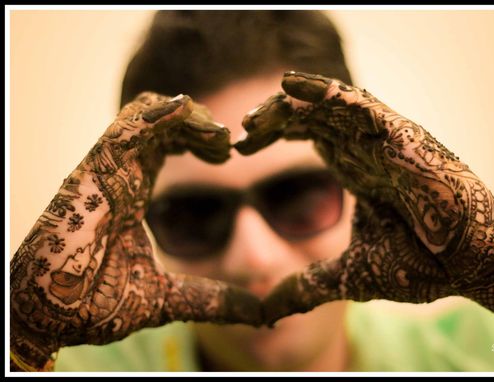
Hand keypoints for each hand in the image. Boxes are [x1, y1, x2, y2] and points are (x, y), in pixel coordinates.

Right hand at [10, 93, 260, 370]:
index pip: (164, 145)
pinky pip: (130, 125)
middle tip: (225, 142)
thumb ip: (212, 297)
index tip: (226, 154)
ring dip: (188, 116)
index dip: (198, 140)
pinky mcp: (96, 171)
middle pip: (160, 123)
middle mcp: (121, 174)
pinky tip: (194, 119)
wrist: (53, 319)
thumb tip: (259, 312)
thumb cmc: (97, 305)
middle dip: (198, 124)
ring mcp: (107, 170)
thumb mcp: (171, 297)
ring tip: (217, 137)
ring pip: (148, 114)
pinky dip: (164, 114)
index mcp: (133, 192)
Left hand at [235, 72, 493, 354]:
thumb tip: (268, 309)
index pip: (306, 136)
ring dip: (291, 105)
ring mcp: (384, 140)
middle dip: (274, 119)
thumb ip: (309, 285)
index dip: (272, 135)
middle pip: (311, 117)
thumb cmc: (422, 265)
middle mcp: (365, 148)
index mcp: (354, 169)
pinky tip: (290, 88)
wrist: (470, 266)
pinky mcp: (403, 137)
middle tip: (242, 130)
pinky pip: (360, 104)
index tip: (238, 148)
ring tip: (259, 114)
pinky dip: (325, 93)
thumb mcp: (349, 276)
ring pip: (330, 105)